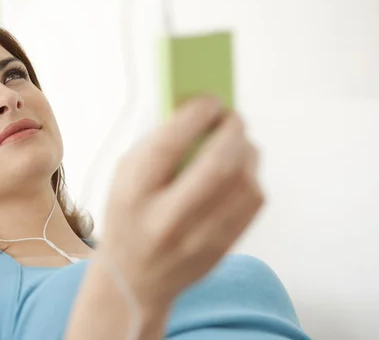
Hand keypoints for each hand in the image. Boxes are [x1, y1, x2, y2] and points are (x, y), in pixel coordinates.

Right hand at [98, 96, 263, 307]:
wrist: (134, 278)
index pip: (170, 143)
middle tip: (232, 117)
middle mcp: (166, 218)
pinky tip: (240, 169)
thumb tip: (200, 112)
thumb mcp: (125, 177)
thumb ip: (157, 144)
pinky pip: (253, 201)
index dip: (196, 114)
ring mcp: (197, 238)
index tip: (208, 99)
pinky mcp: (221, 248)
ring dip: (247, 151)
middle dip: (232, 130)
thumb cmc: (128, 216)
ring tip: (237, 141)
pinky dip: (252, 175)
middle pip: (218, 163)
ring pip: (244, 181)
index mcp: (134, 194)